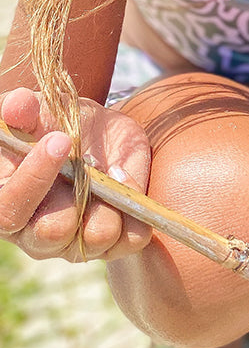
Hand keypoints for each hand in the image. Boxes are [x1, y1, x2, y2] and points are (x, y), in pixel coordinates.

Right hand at [0, 87, 151, 262]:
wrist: (94, 134)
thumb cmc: (53, 124)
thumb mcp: (38, 110)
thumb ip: (23, 109)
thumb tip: (18, 103)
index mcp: (8, 203)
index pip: (9, 209)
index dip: (33, 179)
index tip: (60, 140)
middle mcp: (36, 234)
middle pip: (53, 232)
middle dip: (76, 193)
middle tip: (89, 157)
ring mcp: (76, 243)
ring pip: (97, 237)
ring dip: (110, 197)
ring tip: (110, 167)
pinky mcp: (113, 244)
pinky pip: (132, 239)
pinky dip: (137, 208)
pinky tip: (126, 178)